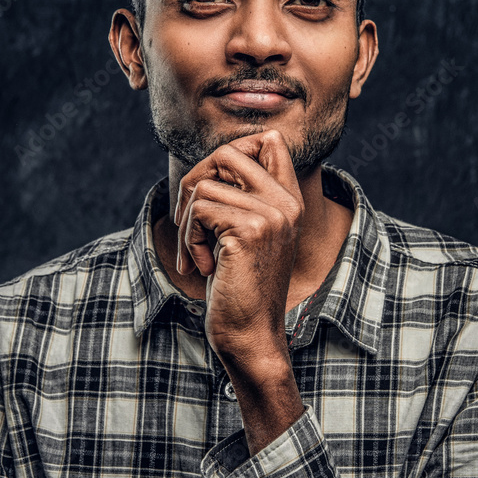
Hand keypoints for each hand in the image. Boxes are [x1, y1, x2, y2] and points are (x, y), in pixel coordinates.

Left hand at [174, 129, 303, 360]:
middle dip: (195, 182)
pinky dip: (188, 240)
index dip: (231, 154)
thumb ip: (240, 197)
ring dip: (186, 223)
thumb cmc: (240, 289)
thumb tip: (208, 164)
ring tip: (198, 254)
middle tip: (191, 221)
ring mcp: (271, 215)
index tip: (215, 192)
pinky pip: (197, 210)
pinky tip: (202, 266)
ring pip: (203, 186)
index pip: (269, 140)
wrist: (251, 336)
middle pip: (227, 153)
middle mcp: (286, 203)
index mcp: (290, 201)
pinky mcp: (249, 231)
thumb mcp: (244, 235)